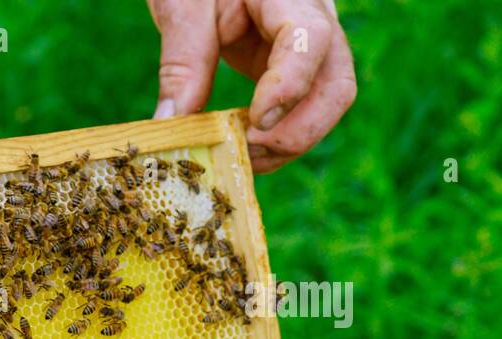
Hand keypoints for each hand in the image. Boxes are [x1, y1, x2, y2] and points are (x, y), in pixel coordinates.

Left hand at [147, 0, 356, 172]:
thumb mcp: (182, 6)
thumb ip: (182, 61)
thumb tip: (171, 124)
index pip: (309, 40)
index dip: (289, 87)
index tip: (255, 122)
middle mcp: (314, 20)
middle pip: (336, 84)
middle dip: (296, 132)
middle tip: (244, 151)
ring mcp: (310, 50)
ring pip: (326, 105)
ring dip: (287, 143)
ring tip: (239, 155)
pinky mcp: (295, 71)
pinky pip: (304, 112)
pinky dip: (278, 139)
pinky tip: (243, 149)